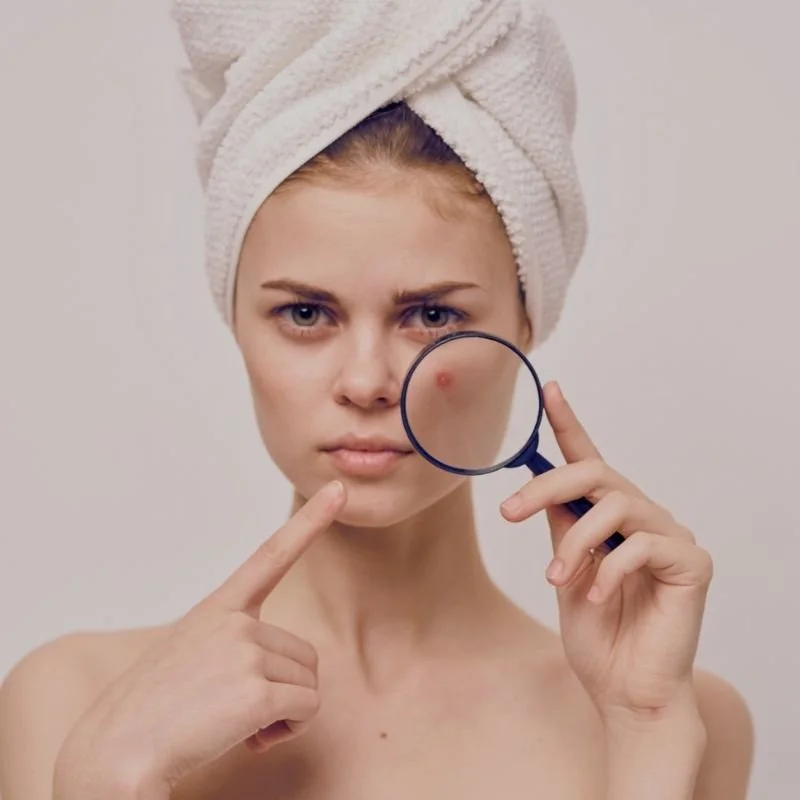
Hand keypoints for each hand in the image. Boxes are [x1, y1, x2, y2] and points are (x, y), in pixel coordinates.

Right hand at [54, 480, 346, 795]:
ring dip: (283, 713)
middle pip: (303, 655)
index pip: (271, 555)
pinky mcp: (256, 691)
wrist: (113, 755)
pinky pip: (306, 709)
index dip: (310, 522)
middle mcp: (235, 622)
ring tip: (233, 722)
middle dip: (283, 689)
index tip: (338, 490)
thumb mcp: (190, 657)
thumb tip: (285, 678)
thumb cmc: (151, 714)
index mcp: (217, 609)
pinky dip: (286, 730)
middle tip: (235, 709)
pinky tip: (248, 738)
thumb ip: (235, 647)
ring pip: (308, 684)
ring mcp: (245, 652)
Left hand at [500, 382, 712, 722]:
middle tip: (509, 511)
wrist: (625, 692)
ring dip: (577, 542)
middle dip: (547, 485)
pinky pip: (642, 545)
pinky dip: (608, 570)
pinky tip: (594, 597)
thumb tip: (541, 483)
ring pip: (615, 504)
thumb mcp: (566, 568)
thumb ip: (563, 525)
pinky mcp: (692, 562)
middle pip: (595, 473)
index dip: (568, 424)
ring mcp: (671, 536)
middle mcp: (644, 516)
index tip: (550, 390)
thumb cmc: (597, 634)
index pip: (589, 460)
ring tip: (556, 578)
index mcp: (611, 516)